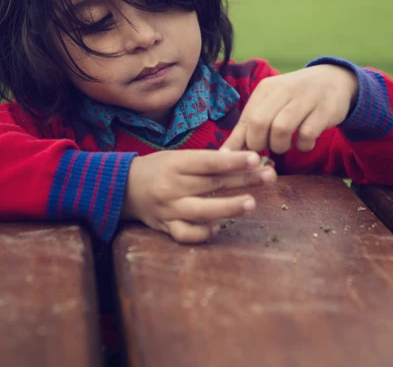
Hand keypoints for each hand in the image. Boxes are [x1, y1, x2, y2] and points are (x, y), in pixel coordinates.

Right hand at [122, 150, 275, 243]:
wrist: (123, 187)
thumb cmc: (159, 169)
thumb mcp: (178, 157)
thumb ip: (206, 162)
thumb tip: (243, 161)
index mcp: (175, 164)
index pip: (208, 162)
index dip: (233, 161)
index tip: (256, 159)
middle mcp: (171, 186)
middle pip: (211, 184)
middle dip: (243, 180)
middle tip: (269, 177)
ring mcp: (168, 209)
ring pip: (201, 211)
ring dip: (228, 208)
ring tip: (250, 204)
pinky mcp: (165, 227)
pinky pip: (185, 234)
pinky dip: (202, 233)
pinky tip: (218, 228)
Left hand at [221, 65, 358, 153]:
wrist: (333, 80)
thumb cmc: (294, 99)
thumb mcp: (270, 106)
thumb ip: (248, 128)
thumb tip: (225, 154)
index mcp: (266, 90)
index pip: (245, 120)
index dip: (242, 144)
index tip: (243, 158)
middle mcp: (283, 90)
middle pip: (259, 123)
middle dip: (260, 144)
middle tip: (267, 149)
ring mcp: (305, 98)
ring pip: (281, 128)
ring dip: (280, 146)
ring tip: (285, 145)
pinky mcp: (324, 109)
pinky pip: (307, 134)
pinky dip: (303, 145)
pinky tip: (304, 143)